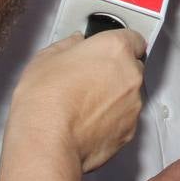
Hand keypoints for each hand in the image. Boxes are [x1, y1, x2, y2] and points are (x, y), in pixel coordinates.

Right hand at [7, 30, 145, 172]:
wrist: (47, 142)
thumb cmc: (45, 100)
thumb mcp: (46, 58)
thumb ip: (68, 45)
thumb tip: (74, 43)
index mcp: (114, 49)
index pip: (133, 38)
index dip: (119, 44)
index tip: (107, 50)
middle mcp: (130, 75)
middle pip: (133, 67)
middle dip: (116, 71)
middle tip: (90, 78)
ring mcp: (133, 104)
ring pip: (129, 95)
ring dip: (114, 96)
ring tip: (84, 105)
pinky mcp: (130, 130)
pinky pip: (125, 119)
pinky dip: (112, 119)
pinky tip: (88, 122)